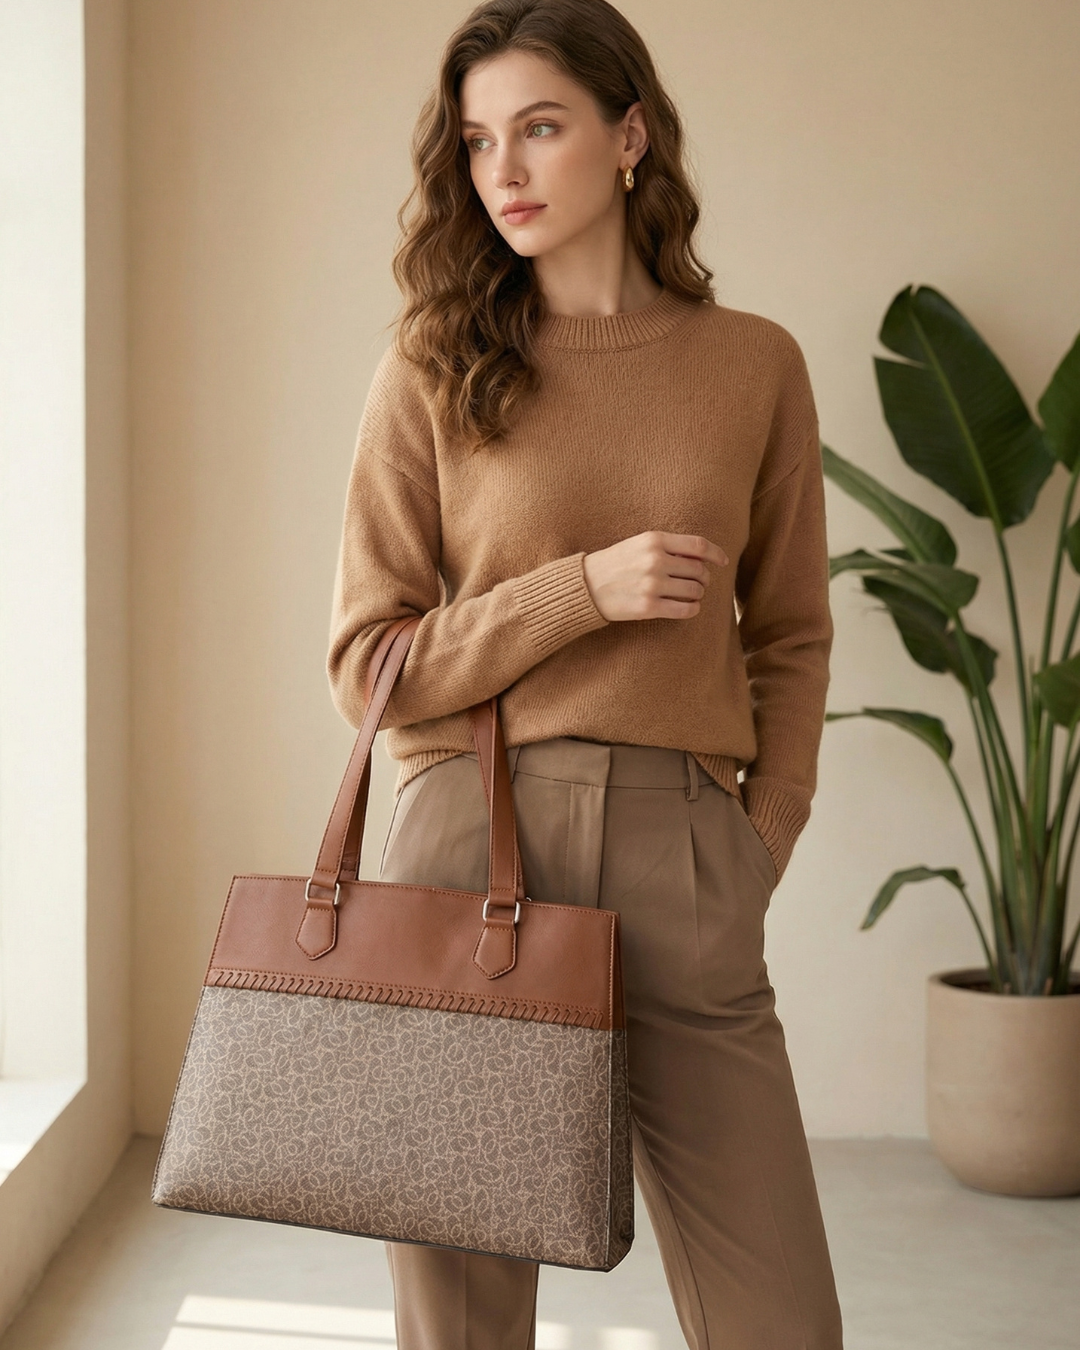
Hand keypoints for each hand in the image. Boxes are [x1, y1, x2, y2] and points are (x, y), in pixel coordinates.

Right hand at [582, 531, 728, 621]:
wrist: (586, 586)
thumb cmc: (615, 563)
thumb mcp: (639, 544)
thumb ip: (669, 547)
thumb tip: (702, 557)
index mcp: (654, 540)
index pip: (698, 545)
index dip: (716, 553)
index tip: (723, 561)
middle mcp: (655, 561)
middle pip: (699, 570)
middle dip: (704, 579)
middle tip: (698, 583)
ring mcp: (652, 585)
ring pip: (695, 591)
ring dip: (698, 594)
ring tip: (690, 595)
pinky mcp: (648, 607)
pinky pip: (685, 609)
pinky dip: (692, 609)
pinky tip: (689, 608)